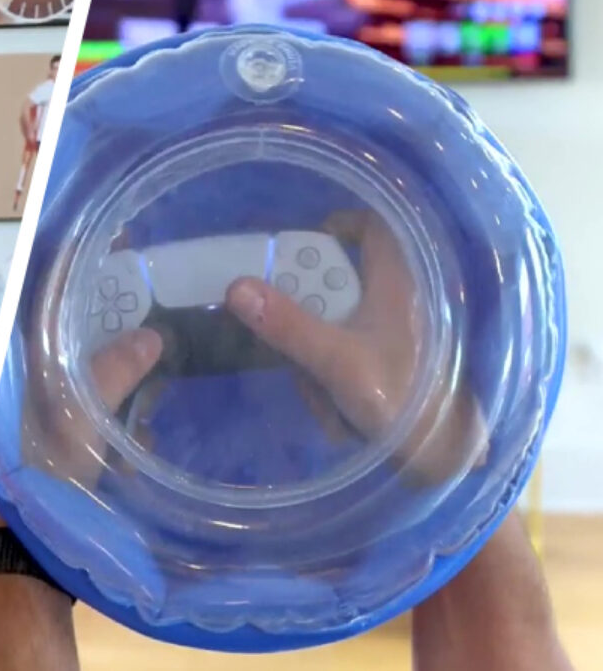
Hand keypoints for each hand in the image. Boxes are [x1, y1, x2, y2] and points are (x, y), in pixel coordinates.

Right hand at [224, 210, 486, 481]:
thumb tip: (237, 287)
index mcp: (397, 282)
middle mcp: (399, 298)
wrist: (445, 455)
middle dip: (310, 307)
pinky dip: (333, 371)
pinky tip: (335, 404)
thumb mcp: (335, 362)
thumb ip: (287, 325)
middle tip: (291, 329)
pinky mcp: (393, 361)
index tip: (298, 251)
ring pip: (340, 320)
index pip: (371, 227)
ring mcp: (396, 332)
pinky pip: (349, 351)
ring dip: (318, 348)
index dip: (336, 227)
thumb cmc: (402, 399)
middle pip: (341, 279)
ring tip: (317, 384)